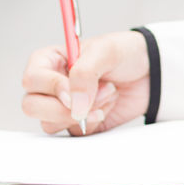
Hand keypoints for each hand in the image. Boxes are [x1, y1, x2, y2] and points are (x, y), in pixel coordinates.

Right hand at [21, 30, 150, 135]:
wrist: (151, 72)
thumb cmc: (126, 52)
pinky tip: (108, 106)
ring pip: (51, 123)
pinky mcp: (79, 123)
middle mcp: (53, 85)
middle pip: (32, 106)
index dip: (50, 88)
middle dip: (62, 108)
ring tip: (108, 94)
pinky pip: (74, 133)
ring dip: (84, 113)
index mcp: (52, 60)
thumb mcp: (106, 50)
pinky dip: (93, 123)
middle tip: (90, 101)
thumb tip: (73, 104)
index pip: (32, 78)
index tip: (72, 92)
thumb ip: (85, 73)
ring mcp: (64, 106)